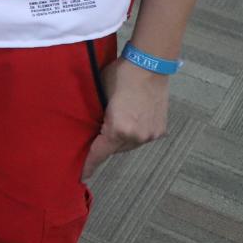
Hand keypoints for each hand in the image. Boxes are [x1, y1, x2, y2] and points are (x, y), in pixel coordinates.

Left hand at [82, 56, 170, 178]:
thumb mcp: (98, 95)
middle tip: (93, 137)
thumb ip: (95, 115)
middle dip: (104, 145)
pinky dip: (133, 133)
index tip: (81, 176)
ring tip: (112, 125)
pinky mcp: (161, 129)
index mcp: (119, 129)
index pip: (99, 153)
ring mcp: (151, 134)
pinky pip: (142, 137)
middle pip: (115, 149)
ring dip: (120, 139)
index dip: (89, 164)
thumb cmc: (119, 75)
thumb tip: (88, 126)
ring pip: (129, 144)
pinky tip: (128, 120)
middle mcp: (137, 137)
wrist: (149, 66)